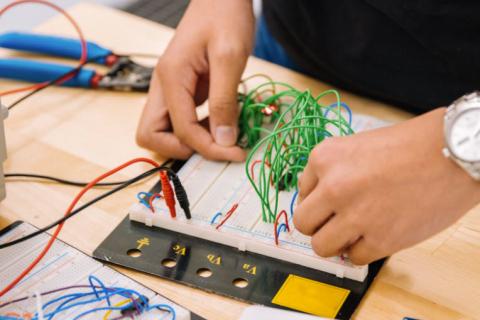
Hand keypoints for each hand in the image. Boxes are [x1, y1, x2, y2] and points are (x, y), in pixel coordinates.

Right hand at [136, 0, 253, 160]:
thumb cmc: (224, 16)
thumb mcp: (230, 57)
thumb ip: (224, 102)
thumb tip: (223, 141)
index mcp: (170, 77)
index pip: (181, 130)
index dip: (208, 148)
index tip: (235, 153)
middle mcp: (163, 86)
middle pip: (151, 136)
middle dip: (182, 149)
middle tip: (216, 147)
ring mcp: (169, 89)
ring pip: (162, 131)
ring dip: (188, 141)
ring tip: (222, 136)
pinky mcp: (181, 90)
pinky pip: (179, 120)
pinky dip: (196, 130)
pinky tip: (220, 123)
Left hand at [294, 108, 479, 264]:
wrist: (453, 152)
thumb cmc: (411, 146)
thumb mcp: (357, 146)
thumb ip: (332, 172)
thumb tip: (318, 202)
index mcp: (324, 157)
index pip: (301, 193)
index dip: (319, 200)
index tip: (334, 202)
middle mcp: (333, 186)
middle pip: (304, 223)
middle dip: (319, 225)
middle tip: (337, 222)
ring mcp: (355, 215)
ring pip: (321, 247)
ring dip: (336, 243)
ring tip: (355, 232)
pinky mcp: (380, 240)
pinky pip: (354, 258)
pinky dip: (363, 251)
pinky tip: (377, 235)